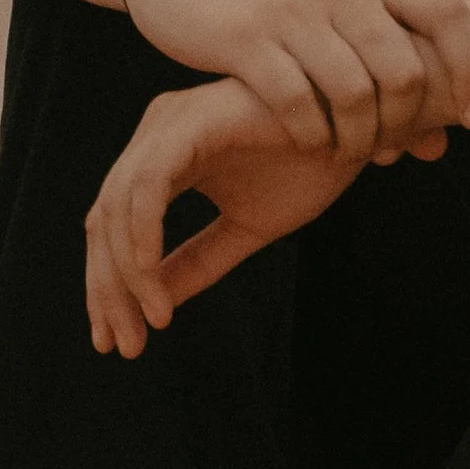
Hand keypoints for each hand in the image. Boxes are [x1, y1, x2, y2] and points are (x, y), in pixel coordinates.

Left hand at [87, 77, 380, 354]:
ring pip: (116, 208)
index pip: (113, 226)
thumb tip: (156, 306)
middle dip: (109, 290)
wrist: (365, 121)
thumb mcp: (248, 227)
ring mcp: (169, 122)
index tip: (123, 342)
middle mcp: (157, 132)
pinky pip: (146, 188)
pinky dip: (143, 240)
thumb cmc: (313, 162)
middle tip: (124, 347)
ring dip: (126, 275)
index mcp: (165, 154)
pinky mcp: (188, 121)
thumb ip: (199, 261)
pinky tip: (154, 285)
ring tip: (152, 322)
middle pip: (103, 221)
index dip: (110, 288)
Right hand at [125, 0, 469, 165]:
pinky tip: (309, 144)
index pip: (450, 15)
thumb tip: (440, 145)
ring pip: (354, 93)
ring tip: (350, 154)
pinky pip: (297, 103)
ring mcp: (294, 13)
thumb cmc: (279, 11)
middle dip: (405, 122)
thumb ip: (388, 72)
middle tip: (389, 149)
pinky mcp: (247, 39)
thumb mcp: (339, 23)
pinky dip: (311, 136)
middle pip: (404, 69)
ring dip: (359, 139)